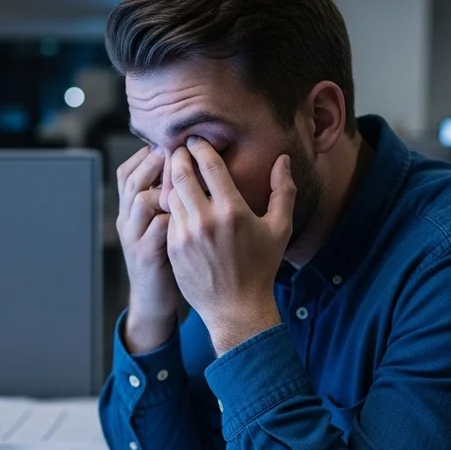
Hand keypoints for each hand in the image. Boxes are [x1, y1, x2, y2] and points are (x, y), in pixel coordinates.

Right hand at [116, 146, 180, 352]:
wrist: (153, 300)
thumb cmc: (164, 257)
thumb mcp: (159, 225)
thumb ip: (165, 200)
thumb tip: (185, 167)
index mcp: (129, 209)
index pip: (128, 170)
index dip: (147, 154)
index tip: (173, 143)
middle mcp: (126, 220)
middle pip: (131, 178)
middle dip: (156, 162)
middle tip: (180, 151)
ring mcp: (134, 237)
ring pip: (141, 199)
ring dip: (166, 185)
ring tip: (189, 178)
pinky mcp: (146, 255)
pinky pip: (158, 228)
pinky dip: (176, 216)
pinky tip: (195, 211)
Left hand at [167, 137, 294, 355]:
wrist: (236, 309)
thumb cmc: (261, 267)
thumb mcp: (279, 229)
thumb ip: (283, 191)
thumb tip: (282, 160)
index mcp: (232, 211)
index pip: (209, 166)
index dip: (200, 147)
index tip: (196, 140)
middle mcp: (206, 221)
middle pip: (181, 174)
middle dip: (177, 156)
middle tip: (178, 149)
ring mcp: (185, 235)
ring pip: (170, 194)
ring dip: (171, 180)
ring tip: (174, 171)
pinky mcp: (172, 248)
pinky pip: (167, 217)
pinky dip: (170, 204)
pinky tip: (173, 199)